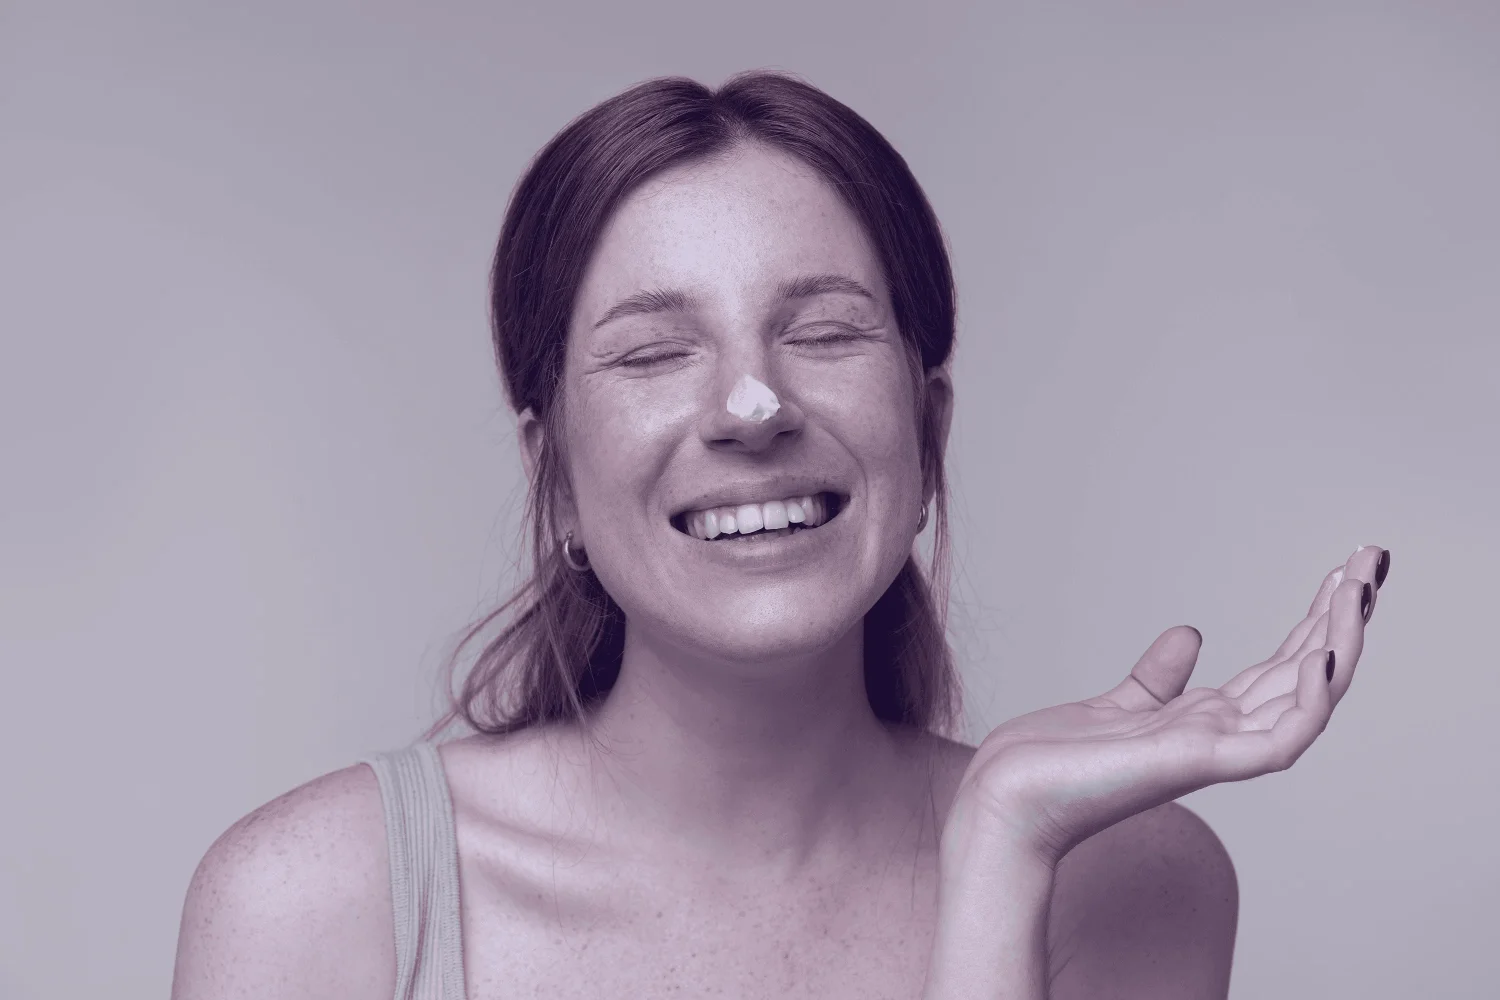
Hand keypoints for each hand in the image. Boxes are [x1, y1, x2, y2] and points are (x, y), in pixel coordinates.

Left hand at [946, 545, 1390, 868]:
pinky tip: (1322, 655)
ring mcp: (1212, 752)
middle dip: (1342, 619)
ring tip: (1359, 590)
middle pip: (1306, 676)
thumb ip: (1159, 677)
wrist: (1005, 800)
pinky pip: (1277, 741)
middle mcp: (1219, 737)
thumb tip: (1190, 633)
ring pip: (1307, 700)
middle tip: (1372, 560)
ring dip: (1339, 644)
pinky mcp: (1195, 764)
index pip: (1282, 668)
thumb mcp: (1118, 704)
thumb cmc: (1052, 764)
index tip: (1344, 573)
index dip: (1316, 621)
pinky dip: (1308, 702)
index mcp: (1204, 722)